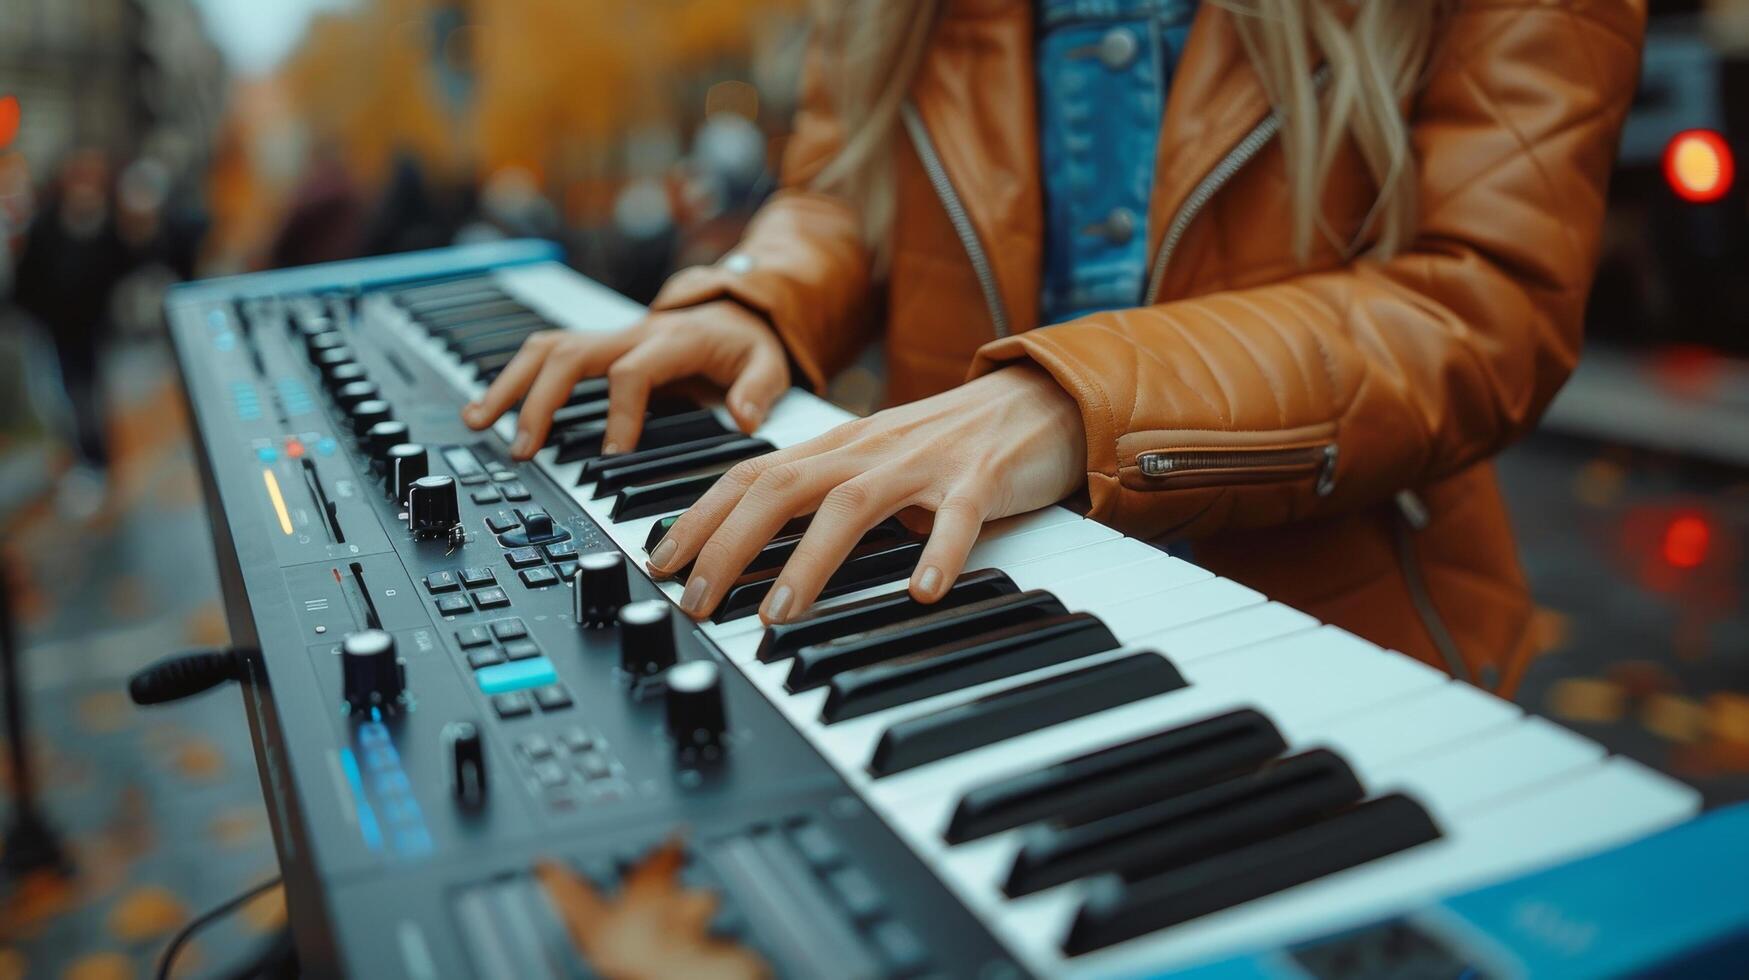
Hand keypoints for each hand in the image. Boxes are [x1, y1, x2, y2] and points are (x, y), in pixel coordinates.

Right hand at [461, 300, 788, 458]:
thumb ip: (758, 389)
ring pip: (545, 349)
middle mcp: (632, 333)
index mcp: (673, 340)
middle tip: (522, 446)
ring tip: (477, 421)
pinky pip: (546, 355)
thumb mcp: (769, 362)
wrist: (735, 308)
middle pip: (569, 354)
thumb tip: (743, 418)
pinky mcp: (596, 347)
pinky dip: (513, 378)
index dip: (620, 413)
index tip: (614, 454)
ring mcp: (609, 337)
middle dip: (540, 399)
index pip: (632, 372)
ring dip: (508, 383)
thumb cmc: (747, 341)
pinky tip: (488, 408)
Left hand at [648, 365, 1086, 622]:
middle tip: (699, 601)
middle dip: (728, 545)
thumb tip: (750, 547)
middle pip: (780, 488)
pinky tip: (922, 592)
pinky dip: (938, 554)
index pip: (748, 475)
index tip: (661, 565)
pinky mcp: (981, 479)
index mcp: (837, 447)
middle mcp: (869, 449)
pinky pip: (958, 518)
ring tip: (779, 613)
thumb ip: (821, 496)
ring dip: (808, 561)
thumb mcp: (873, 465)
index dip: (698, 518)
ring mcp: (924, 462)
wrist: (1040, 398)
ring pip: (852, 504)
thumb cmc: (950, 443)